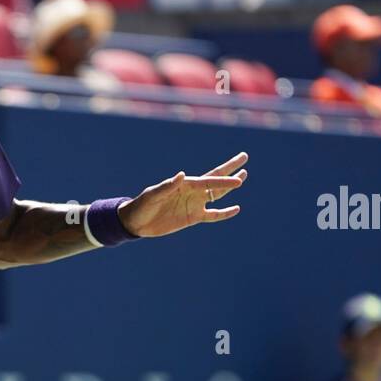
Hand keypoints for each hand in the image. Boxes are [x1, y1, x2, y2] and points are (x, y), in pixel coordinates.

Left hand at [119, 151, 247, 238]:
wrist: (135, 222)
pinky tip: (236, 208)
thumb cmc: (142, 205)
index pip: (208, 181)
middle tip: (244, 158)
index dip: (223, 180)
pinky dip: (224, 213)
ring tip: (243, 176)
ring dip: (229, 186)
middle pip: (215, 180)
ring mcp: (194, 204)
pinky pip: (212, 215)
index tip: (237, 179)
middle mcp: (192, 192)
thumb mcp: (152, 195)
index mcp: (184, 185)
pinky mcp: (192, 217)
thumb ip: (167, 186)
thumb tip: (182, 175)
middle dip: (230, 170)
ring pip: (217, 194)